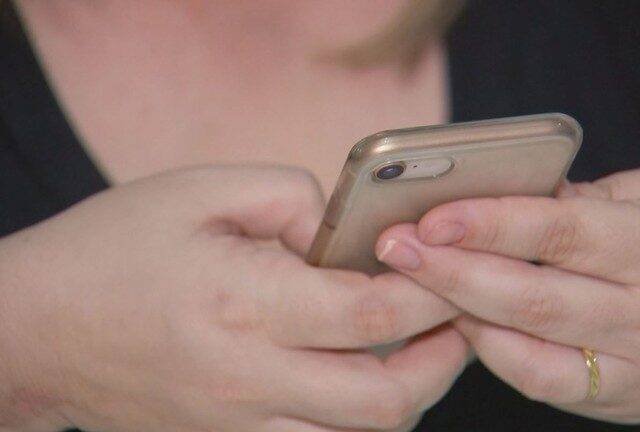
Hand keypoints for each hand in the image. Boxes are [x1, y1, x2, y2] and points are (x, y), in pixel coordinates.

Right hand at [0, 165, 466, 431]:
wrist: (37, 328)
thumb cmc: (112, 248)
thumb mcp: (199, 192)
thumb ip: (288, 198)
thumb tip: (343, 230)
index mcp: (245, 304)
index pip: (373, 312)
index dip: (429, 290)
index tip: (449, 267)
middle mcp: (249, 378)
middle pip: (385, 397)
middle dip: (442, 358)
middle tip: (459, 317)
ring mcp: (238, 424)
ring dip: (406, 394)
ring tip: (421, 348)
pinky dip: (355, 421)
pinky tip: (359, 380)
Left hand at [376, 168, 639, 423]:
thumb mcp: (633, 203)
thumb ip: (577, 201)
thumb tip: (500, 190)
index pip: (559, 231)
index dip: (488, 224)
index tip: (428, 219)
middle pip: (531, 293)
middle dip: (451, 270)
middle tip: (395, 247)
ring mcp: (632, 359)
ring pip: (528, 340)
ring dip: (458, 308)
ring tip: (410, 279)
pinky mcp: (616, 394)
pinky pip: (540, 378)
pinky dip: (491, 349)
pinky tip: (457, 319)